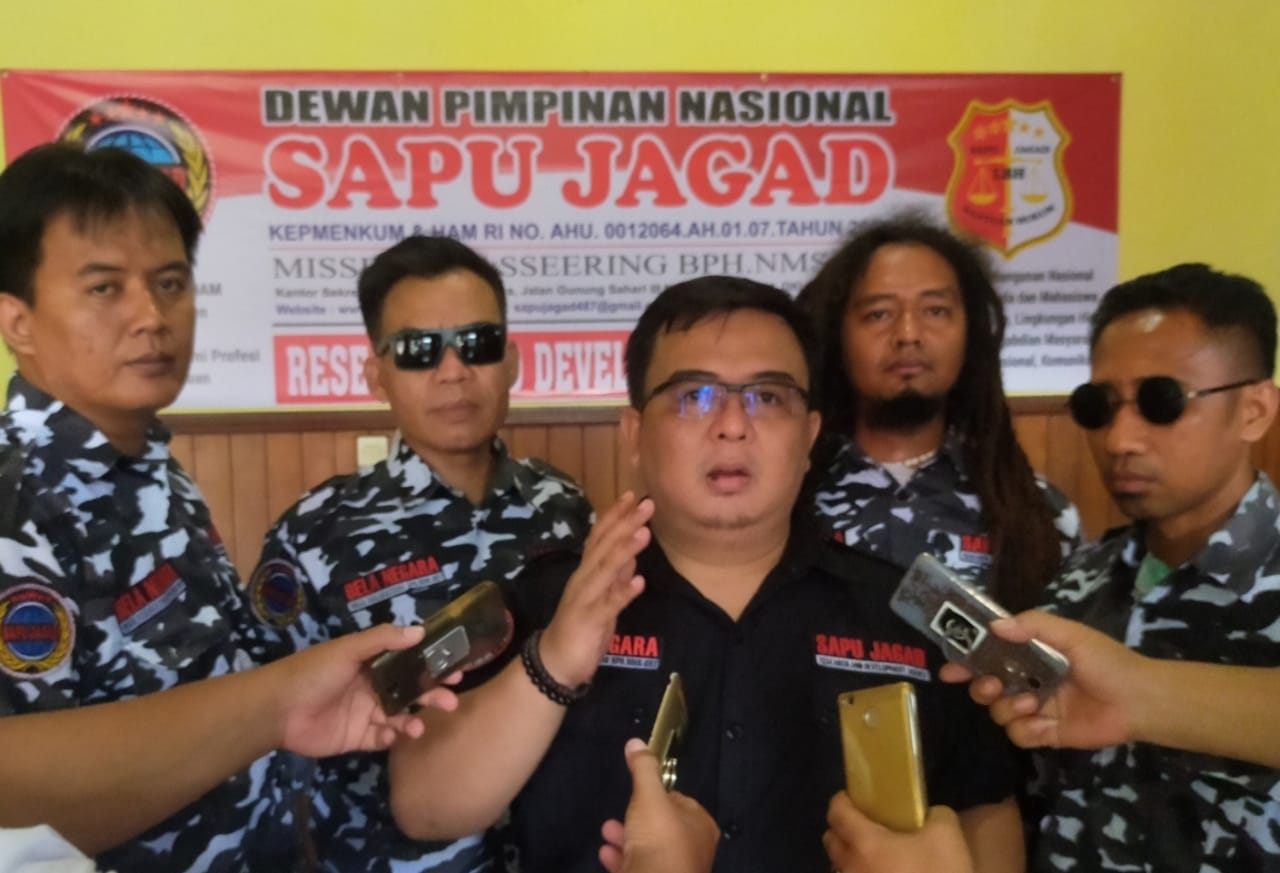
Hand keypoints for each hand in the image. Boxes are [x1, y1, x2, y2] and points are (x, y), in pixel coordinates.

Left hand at [268, 624, 459, 755]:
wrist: (278, 710)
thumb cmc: (313, 672)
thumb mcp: (348, 649)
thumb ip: (384, 640)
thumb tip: (421, 630)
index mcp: (371, 663)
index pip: (409, 662)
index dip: (432, 665)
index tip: (456, 668)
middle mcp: (372, 687)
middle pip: (410, 691)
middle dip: (432, 694)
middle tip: (451, 699)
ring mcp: (365, 714)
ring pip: (400, 716)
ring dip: (416, 718)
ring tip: (423, 723)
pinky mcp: (357, 738)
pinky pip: (382, 738)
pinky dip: (395, 737)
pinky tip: (401, 734)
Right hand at [541, 493, 653, 687]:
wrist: (555, 663)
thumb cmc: (581, 629)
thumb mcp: (603, 598)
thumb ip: (615, 576)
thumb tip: (632, 554)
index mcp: (587, 572)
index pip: (600, 537)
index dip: (615, 516)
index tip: (632, 496)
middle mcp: (584, 579)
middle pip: (604, 546)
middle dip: (625, 524)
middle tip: (646, 504)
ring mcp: (585, 598)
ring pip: (605, 570)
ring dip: (625, 551)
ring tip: (645, 533)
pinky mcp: (589, 620)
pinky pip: (608, 605)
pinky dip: (622, 593)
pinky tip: (639, 582)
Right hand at [599, 738, 718, 872]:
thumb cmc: (661, 840)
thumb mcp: (650, 796)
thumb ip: (644, 769)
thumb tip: (637, 742)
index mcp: (700, 826)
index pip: (681, 803)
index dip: (660, 795)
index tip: (641, 791)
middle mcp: (691, 850)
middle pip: (661, 827)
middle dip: (637, 818)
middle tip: (619, 813)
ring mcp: (673, 870)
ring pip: (647, 850)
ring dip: (625, 838)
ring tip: (606, 831)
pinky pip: (636, 867)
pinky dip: (621, 859)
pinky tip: (606, 853)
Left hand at [823, 792, 971, 872]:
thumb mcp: (947, 836)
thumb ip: (935, 814)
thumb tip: (929, 814)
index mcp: (864, 843)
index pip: (836, 812)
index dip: (843, 800)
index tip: (858, 797)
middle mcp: (850, 867)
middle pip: (831, 839)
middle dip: (844, 828)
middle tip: (869, 825)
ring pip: (841, 866)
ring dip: (852, 856)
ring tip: (879, 855)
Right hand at [938, 610, 1140, 749]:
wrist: (1139, 700)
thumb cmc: (1105, 661)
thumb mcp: (1070, 634)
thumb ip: (1032, 626)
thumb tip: (994, 627)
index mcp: (1029, 656)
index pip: (989, 656)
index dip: (966, 660)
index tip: (950, 666)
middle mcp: (1027, 682)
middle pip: (985, 687)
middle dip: (979, 687)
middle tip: (988, 685)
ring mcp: (1035, 710)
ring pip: (998, 713)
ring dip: (1007, 707)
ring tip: (1030, 702)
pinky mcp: (1046, 734)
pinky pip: (1019, 735)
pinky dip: (1027, 729)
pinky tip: (1044, 723)